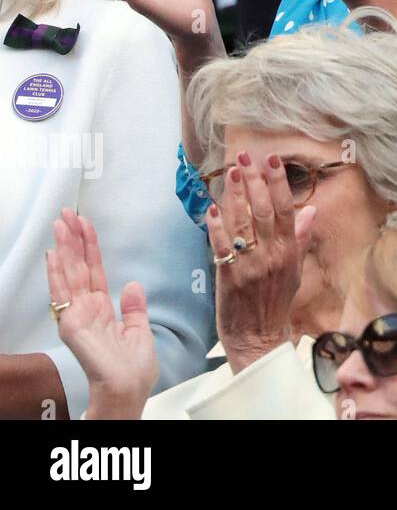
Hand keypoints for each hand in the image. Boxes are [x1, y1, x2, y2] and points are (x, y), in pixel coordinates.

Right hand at [46, 209, 157, 417]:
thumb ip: (134, 308)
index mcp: (103, 309)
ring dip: (64, 247)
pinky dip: (57, 273)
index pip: (94, 271)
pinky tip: (53, 254)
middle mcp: (87, 309)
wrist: (130, 388)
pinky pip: (63, 293)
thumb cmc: (134, 369)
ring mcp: (76, 315)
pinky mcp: (72, 324)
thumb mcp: (139, 331)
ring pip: (69, 274)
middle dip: (73, 239)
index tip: (85, 224)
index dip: (90, 247)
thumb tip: (132, 284)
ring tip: (60, 223)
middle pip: (79, 267)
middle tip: (67, 212)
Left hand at [209, 152, 315, 374]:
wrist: (258, 337)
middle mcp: (272, 255)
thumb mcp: (295, 269)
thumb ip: (300, 238)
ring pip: (243, 223)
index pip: (286, 209)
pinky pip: (222, 246)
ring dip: (235, 195)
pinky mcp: (229, 276)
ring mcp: (250, 265)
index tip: (272, 161)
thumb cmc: (276, 302)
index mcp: (289, 251)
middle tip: (245, 157)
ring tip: (230, 172)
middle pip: (264, 210)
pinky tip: (212, 207)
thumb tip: (311, 211)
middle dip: (254, 181)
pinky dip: (216, 226)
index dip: (278, 183)